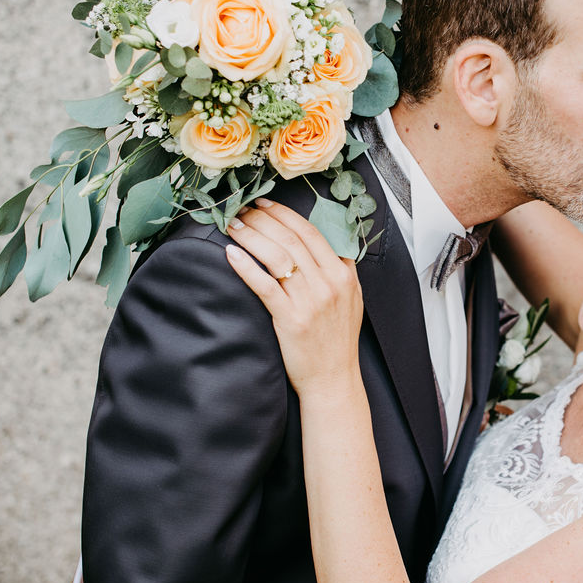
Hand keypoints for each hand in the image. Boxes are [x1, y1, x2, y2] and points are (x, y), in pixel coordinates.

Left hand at [225, 199, 363, 397]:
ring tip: (233, 226)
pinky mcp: (290, 319)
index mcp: (342, 275)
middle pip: (291, 239)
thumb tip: (324, 243)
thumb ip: (340, 269)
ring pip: (277, 257)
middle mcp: (328, 284)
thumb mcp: (352, 298)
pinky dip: (246, 267)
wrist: (333, 378)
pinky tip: (231, 254)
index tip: (264, 204)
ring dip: (251, 237)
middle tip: (242, 209)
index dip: (284, 214)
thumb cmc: (338, 340)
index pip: (311, 232)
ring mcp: (309, 301)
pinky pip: (264, 286)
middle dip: (262, 219)